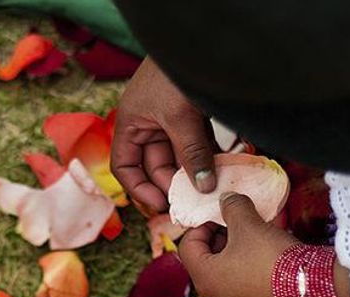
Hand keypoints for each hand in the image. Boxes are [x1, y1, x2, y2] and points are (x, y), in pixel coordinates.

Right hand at [111, 57, 217, 214]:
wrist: (200, 39)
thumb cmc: (177, 73)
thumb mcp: (181, 117)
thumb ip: (191, 153)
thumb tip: (202, 187)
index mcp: (131, 124)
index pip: (125, 166)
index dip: (139, 188)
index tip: (161, 204)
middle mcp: (148, 125)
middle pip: (156, 165)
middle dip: (174, 182)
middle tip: (195, 199)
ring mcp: (171, 121)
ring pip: (180, 156)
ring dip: (195, 171)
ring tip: (213, 187)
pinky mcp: (194, 115)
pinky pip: (199, 143)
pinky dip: (209, 155)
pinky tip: (224, 165)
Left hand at [178, 193, 299, 296]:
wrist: (315, 291)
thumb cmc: (273, 258)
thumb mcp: (249, 225)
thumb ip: (233, 208)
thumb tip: (227, 200)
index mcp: (206, 280)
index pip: (187, 247)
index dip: (200, 226)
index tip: (220, 217)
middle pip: (208, 264)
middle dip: (221, 242)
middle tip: (240, 227)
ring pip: (229, 280)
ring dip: (238, 259)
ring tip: (258, 243)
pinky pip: (249, 294)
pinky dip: (254, 278)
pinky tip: (272, 265)